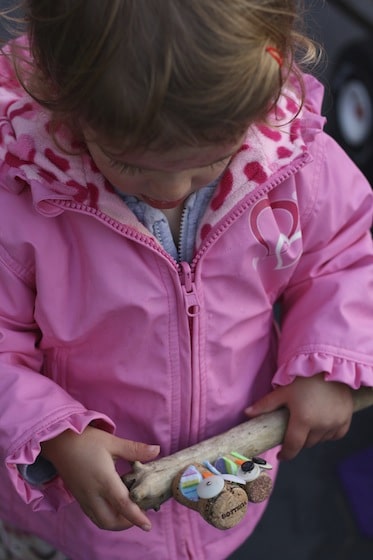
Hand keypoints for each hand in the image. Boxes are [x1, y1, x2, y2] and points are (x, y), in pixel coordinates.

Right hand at [41, 426, 159, 530]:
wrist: (58, 442)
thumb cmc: (86, 440)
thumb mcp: (112, 442)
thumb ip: (135, 450)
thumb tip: (157, 450)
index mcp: (103, 480)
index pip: (122, 505)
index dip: (136, 517)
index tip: (147, 525)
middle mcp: (92, 493)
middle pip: (109, 521)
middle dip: (126, 523)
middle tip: (139, 513)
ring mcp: (83, 497)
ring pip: (100, 520)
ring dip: (115, 522)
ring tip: (128, 511)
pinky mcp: (78, 497)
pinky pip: (92, 514)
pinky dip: (105, 516)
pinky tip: (113, 504)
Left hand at [245, 373, 352, 460]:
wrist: (329, 367)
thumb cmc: (303, 379)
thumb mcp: (283, 391)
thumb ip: (265, 405)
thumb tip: (247, 414)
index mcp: (303, 420)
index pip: (293, 446)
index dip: (286, 454)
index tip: (281, 455)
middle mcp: (321, 425)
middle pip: (307, 443)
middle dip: (299, 440)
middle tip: (294, 429)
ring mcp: (335, 423)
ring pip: (321, 440)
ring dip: (313, 437)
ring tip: (308, 423)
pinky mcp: (346, 420)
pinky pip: (336, 435)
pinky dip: (329, 433)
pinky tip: (323, 423)